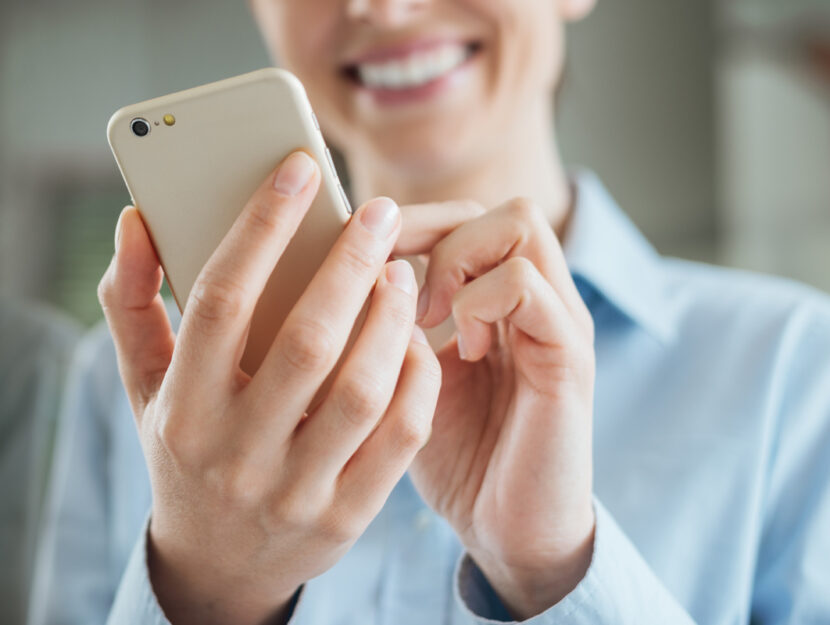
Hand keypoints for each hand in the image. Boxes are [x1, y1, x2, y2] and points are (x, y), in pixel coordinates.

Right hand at [98, 151, 440, 624]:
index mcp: (181, 408)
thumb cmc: (184, 450)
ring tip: (401, 270)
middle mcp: (235, 452)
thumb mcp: (144, 384)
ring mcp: (295, 490)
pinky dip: (416, 377)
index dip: (260, 227)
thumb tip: (136, 220)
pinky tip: (415, 337)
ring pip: (360, 389)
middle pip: (306, 340)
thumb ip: (132, 302)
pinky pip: (400, 435)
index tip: (297, 171)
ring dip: (390, 317)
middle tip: (379, 212)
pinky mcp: (345, 515)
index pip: (219, 300)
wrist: (219, 563)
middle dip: (349, 263)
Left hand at [396, 198, 595, 618]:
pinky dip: (479, 301)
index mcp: (506, 304)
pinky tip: (460, 346)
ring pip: (521, 224)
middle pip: (503, 206)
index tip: (367, 257)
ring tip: (428, 315)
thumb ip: (394, 327)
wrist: (509, 531)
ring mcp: (560, 324)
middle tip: (397, 281)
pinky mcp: (568, 357)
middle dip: (437, 230)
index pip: (471, 218)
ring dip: (457, 260)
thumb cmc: (460, 456)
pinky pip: (526, 286)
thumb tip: (351, 274)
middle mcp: (541, 302)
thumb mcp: (414, 379)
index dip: (417, 222)